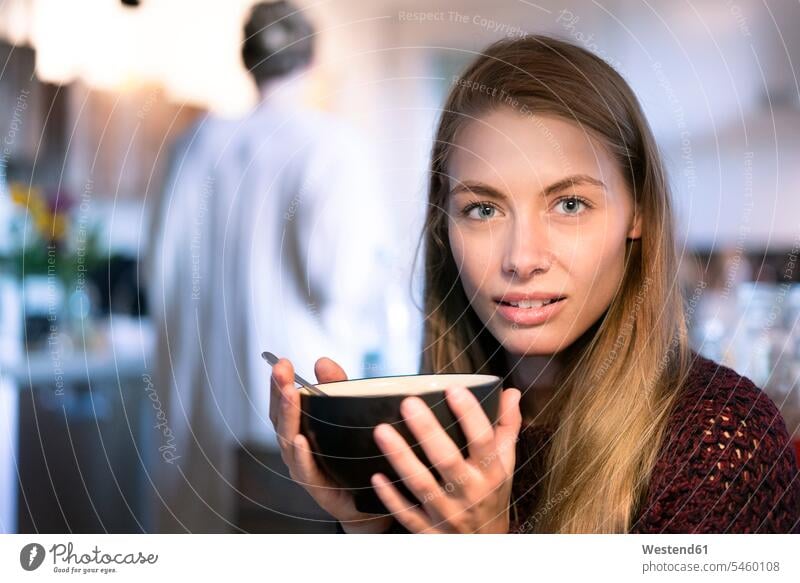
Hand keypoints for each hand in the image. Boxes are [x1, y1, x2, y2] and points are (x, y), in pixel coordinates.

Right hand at [269, 356, 393, 533]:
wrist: (365, 498)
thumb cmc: (349, 454)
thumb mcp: (345, 414)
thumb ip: (335, 388)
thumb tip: (322, 362)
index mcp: (298, 427)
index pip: (281, 402)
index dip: (278, 382)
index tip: (281, 362)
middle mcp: (294, 447)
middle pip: (280, 417)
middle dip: (280, 391)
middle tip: (282, 371)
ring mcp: (301, 466)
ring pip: (288, 440)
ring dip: (289, 416)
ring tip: (290, 394)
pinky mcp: (315, 485)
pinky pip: (305, 469)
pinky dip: (301, 455)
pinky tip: (300, 440)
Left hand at [370, 385, 521, 532]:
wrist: (487, 545)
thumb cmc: (492, 495)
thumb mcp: (505, 464)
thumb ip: (507, 427)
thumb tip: (511, 392)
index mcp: (490, 473)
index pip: (483, 441)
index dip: (469, 415)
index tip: (453, 388)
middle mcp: (470, 493)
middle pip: (448, 461)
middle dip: (428, 432)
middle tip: (408, 403)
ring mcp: (448, 513)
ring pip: (422, 485)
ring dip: (401, 458)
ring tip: (381, 430)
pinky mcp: (428, 530)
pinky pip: (408, 515)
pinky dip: (392, 498)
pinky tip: (376, 476)